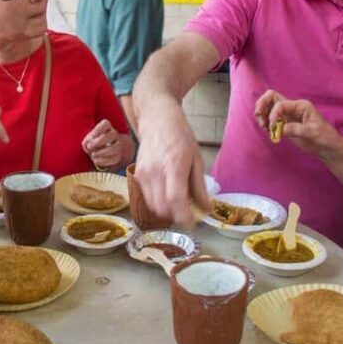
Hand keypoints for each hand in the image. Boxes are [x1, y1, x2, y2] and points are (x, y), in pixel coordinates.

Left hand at [82, 119, 123, 168]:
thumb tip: (88, 145)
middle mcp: (114, 134)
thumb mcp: (88, 140)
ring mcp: (117, 145)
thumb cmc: (92, 143)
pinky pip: (113, 159)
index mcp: (106, 126)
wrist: (100, 151)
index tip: (91, 137)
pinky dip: (103, 161)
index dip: (98, 130)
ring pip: (114, 148)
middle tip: (90, 146)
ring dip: (101, 152)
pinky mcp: (117, 156)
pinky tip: (96, 161)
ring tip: (93, 154)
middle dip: (99, 141)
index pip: (106, 123)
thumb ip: (87, 141)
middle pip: (113, 134)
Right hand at [135, 102, 208, 228]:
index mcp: (173, 165)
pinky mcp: (137, 175)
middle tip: (188, 213)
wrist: (157, 120)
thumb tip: (206, 209)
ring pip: (153, 206)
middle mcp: (154, 171)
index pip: (175, 199)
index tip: (192, 223)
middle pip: (162, 207)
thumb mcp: (196, 158)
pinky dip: (157, 202)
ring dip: (166, 211)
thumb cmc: (180, 136)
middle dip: (176, 216)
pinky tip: (167, 194)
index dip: (183, 216)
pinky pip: (147, 197)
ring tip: (178, 203)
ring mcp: (143, 174)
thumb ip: (199, 186)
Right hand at [254, 89, 337, 155]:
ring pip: (268, 107)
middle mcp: (292, 108)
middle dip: (262, 105)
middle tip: (259, 117)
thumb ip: (296, 129)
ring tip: (264, 127)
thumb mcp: (312, 132)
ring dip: (262, 115)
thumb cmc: (324, 137)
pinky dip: (265, 123)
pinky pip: (269, 119)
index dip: (273, 114)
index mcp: (300, 106)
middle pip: (271, 97)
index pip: (280, 104)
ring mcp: (287, 115)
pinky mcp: (284, 124)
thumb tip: (280, 129)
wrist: (327, 147)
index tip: (272, 127)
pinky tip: (268, 132)